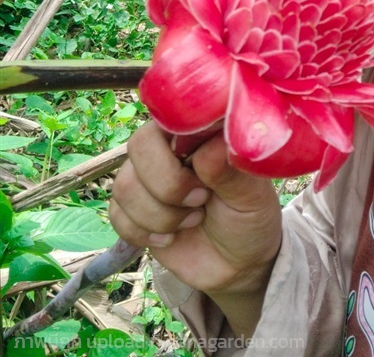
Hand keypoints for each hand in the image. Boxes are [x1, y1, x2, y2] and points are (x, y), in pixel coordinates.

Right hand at [110, 120, 281, 324]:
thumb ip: (229, 169)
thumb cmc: (250, 217)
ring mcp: (146, 177)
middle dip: (169, 184)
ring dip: (161, 215)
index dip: (177, 145)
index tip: (203, 175)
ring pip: (125, 184)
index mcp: (198, 132)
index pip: (169, 114)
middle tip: (201, 200)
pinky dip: (145, 233)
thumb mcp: (251, 195)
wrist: (237, 265)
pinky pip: (116, 214)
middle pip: (139, 145)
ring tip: (194, 219)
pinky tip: (172, 237)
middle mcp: (167, 147)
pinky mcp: (131, 209)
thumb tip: (212, 143)